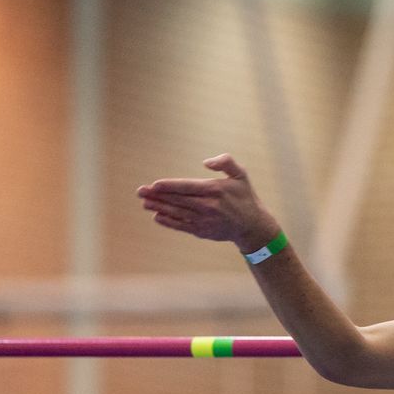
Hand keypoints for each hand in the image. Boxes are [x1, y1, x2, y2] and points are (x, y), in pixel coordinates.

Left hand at [137, 154, 278, 253]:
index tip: (154, 184)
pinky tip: (157, 216)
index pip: (187, 187)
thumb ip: (226, 162)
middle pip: (178, 200)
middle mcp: (209, 206)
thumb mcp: (241, 174)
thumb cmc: (244, 196)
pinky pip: (182, 226)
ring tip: (144, 203)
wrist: (252, 225)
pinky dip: (169, 222)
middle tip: (141, 192)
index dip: (169, 186)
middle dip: (158, 196)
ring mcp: (205, 220)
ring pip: (177, 213)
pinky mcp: (202, 231)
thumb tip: (206, 162)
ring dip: (159, 208)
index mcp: (216, 190)